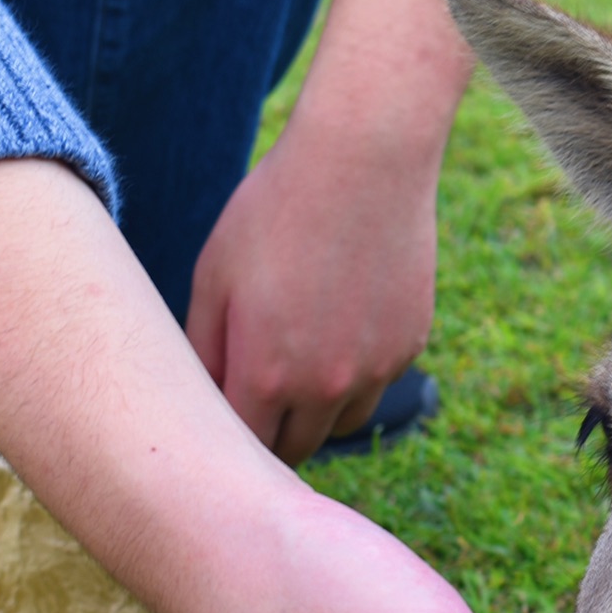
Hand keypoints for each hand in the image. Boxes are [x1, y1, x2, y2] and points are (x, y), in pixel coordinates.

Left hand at [188, 0, 472, 460]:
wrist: (365, 160)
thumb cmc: (274, 211)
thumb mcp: (214, 276)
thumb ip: (202, 350)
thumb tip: (200, 401)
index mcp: (266, 374)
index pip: (240, 449)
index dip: (222, 442)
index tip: (211, 429)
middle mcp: (327, 386)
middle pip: (294, 452)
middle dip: (269, 435)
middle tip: (250, 403)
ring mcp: (377, 368)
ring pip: (340, 424)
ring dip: (316, 412)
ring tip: (295, 365)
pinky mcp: (411, 344)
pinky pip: (376, 383)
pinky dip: (356, 373)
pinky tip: (339, 321)